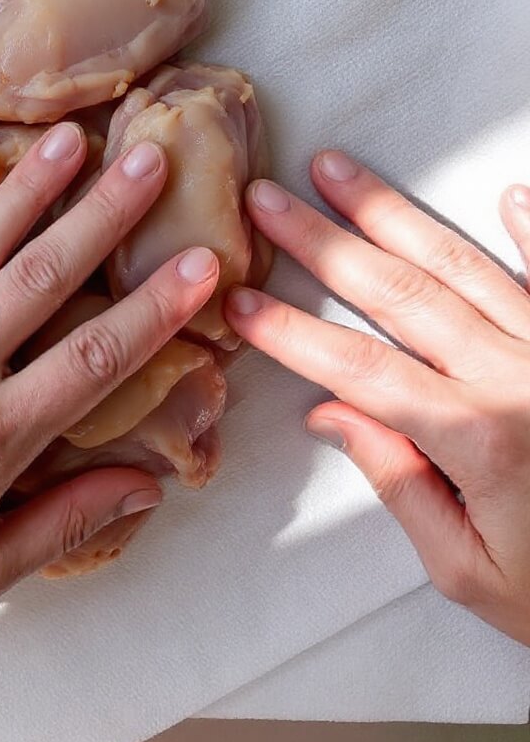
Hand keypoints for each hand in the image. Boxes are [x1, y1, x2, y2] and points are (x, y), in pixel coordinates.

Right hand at [225, 153, 529, 646]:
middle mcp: (517, 377)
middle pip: (400, 294)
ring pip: (464, 267)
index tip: (241, 301)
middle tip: (268, 199)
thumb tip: (331, 417)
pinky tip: (510, 193)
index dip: (292, 333)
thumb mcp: (468, 570)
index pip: (360, 369)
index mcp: (478, 437)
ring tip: (338, 171)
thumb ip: (401, 484)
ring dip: (393, 215)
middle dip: (324, 242)